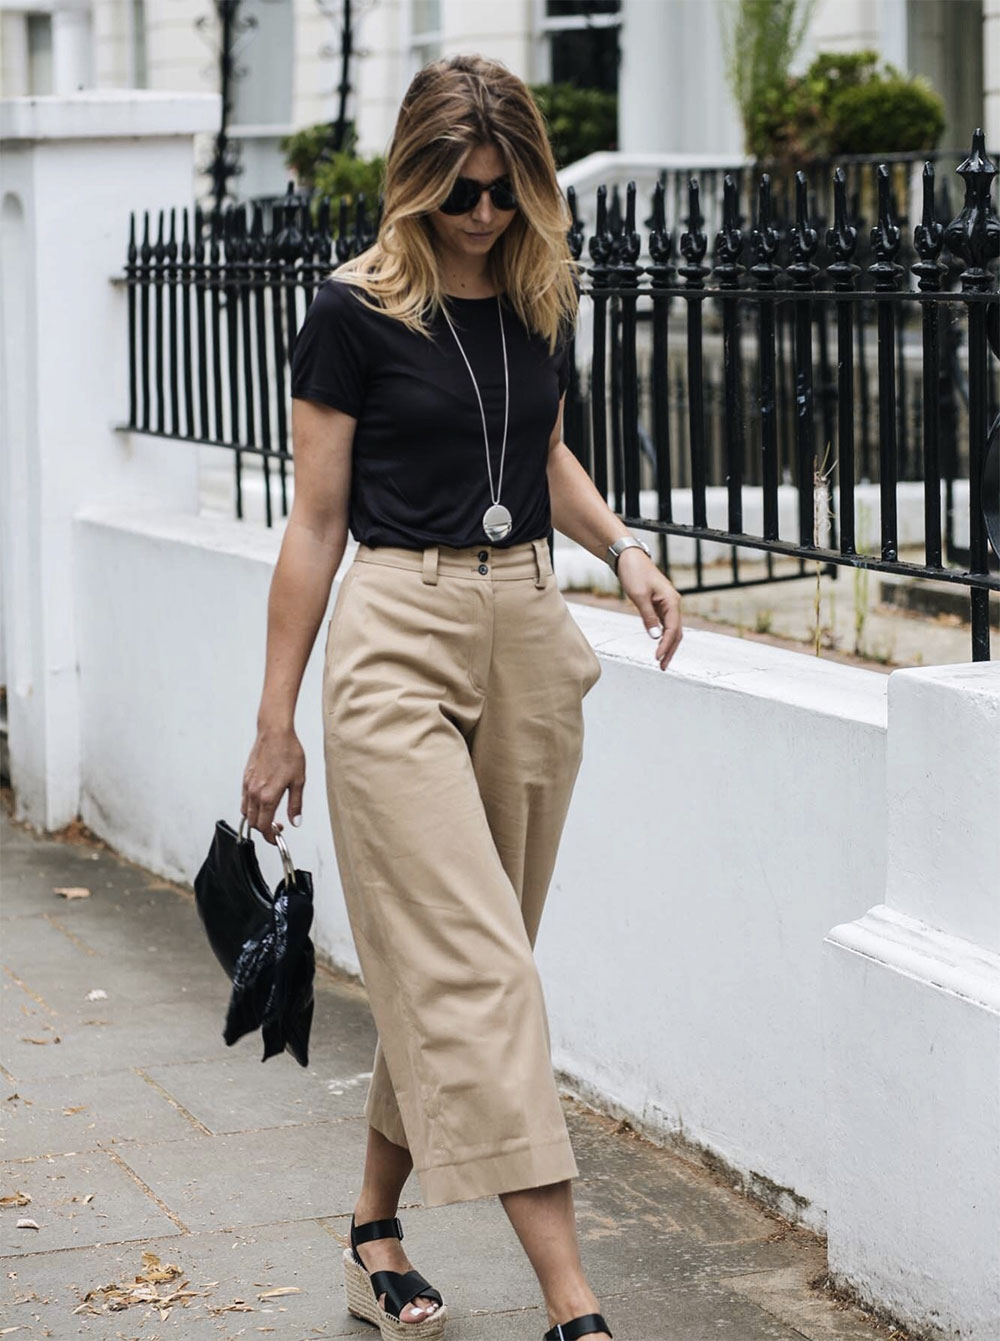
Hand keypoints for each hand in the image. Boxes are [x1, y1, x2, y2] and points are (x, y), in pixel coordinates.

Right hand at [241, 725, 305, 844]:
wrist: (274, 733)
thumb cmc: (288, 753)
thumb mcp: (298, 781)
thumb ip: (295, 804)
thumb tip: (295, 821)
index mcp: (268, 797)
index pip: (263, 827)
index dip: (270, 837)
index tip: (277, 838)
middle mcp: (254, 793)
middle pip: (253, 823)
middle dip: (264, 829)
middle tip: (277, 826)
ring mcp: (248, 786)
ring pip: (246, 813)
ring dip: (257, 818)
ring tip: (271, 814)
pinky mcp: (245, 779)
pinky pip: (245, 800)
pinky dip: (252, 807)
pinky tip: (264, 801)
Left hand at [616, 546, 681, 669]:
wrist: (628, 557)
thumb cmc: (634, 573)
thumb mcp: (639, 596)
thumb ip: (648, 617)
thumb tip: (655, 637)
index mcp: (672, 601)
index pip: (673, 629)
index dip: (666, 645)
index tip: (658, 658)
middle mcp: (673, 603)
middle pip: (676, 631)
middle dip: (670, 650)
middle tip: (663, 666)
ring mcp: (667, 603)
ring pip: (671, 628)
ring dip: (667, 644)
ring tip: (661, 660)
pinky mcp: (659, 603)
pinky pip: (665, 623)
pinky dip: (662, 635)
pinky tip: (658, 644)